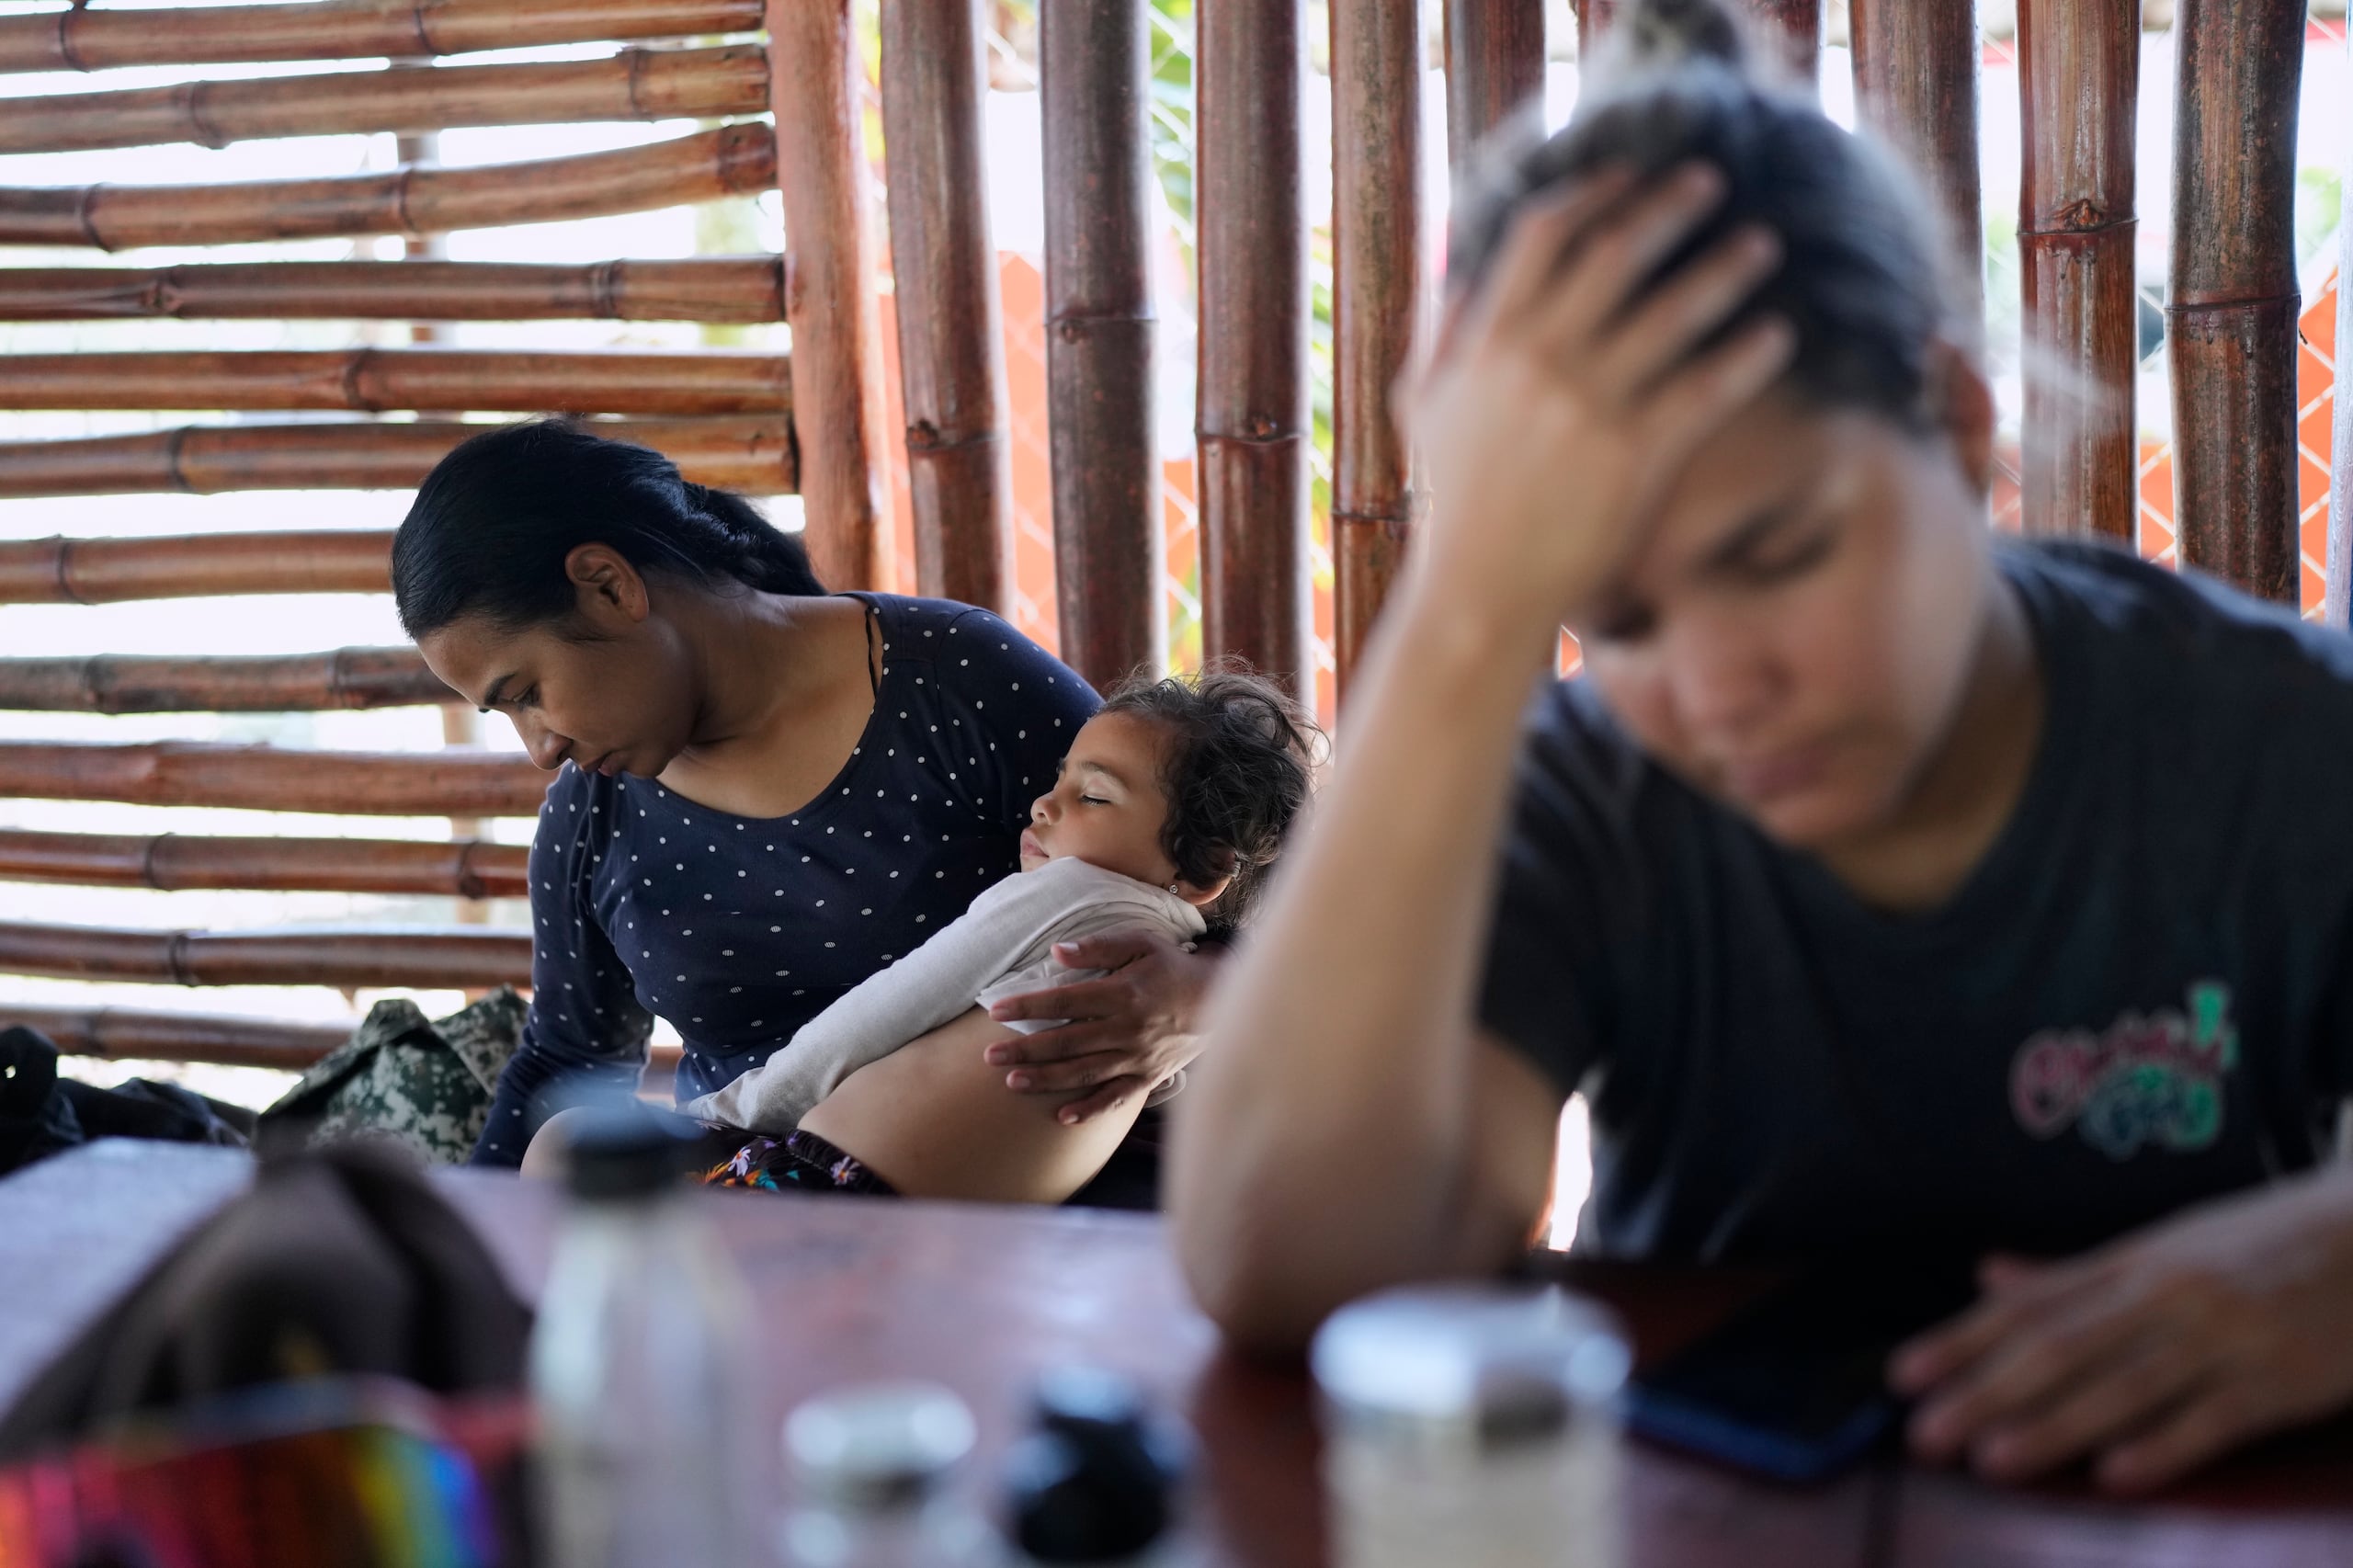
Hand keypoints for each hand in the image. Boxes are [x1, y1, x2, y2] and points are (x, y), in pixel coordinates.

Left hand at [981, 929, 1218, 1124]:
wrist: (1220, 1001)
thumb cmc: (1173, 967)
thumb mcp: (1142, 942)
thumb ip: (1099, 947)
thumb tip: (1057, 952)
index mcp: (1123, 993)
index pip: (1065, 1001)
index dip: (1028, 1006)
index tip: (996, 1010)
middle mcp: (1127, 1029)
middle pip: (1067, 1042)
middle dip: (1025, 1050)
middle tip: (989, 1057)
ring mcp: (1137, 1057)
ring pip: (1084, 1073)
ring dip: (1046, 1079)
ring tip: (1012, 1083)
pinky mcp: (1147, 1077)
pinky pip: (1115, 1098)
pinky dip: (1090, 1110)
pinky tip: (1062, 1118)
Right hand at [1403, 160, 1792, 632]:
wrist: (1479, 596)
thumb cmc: (1452, 507)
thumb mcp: (1420, 411)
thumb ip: (1439, 337)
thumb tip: (1458, 273)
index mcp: (1487, 342)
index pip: (1544, 234)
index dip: (1594, 194)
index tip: (1631, 176)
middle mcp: (1537, 361)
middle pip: (1617, 253)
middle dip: (1670, 208)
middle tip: (1712, 184)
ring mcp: (1587, 406)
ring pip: (1673, 312)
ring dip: (1725, 269)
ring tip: (1763, 244)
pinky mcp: (1634, 455)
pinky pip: (1705, 387)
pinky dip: (1746, 354)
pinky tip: (1777, 335)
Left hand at [1891, 1171, 2352, 1492]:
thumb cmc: (2260, 1245)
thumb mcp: (2164, 1247)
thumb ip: (2074, 1274)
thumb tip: (1986, 1277)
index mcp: (2132, 1263)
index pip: (2030, 1307)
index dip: (1962, 1341)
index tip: (1904, 1374)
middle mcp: (2166, 1296)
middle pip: (2061, 1348)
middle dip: (1987, 1392)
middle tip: (1925, 1432)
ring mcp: (2224, 1339)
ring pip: (2124, 1386)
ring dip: (2054, 1425)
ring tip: (1992, 1459)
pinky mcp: (2280, 1381)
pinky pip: (2214, 1420)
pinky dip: (2162, 1446)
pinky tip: (2114, 1474)